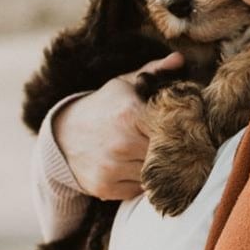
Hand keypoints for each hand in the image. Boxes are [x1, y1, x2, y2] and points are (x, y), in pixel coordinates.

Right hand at [53, 52, 184, 199]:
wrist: (62, 135)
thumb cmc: (102, 107)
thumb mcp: (124, 85)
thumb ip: (154, 71)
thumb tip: (179, 59)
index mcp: (130, 114)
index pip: (172, 129)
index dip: (181, 131)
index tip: (186, 130)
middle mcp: (121, 143)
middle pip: (167, 155)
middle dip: (172, 151)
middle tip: (175, 146)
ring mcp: (112, 168)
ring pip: (154, 174)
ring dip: (156, 167)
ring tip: (150, 154)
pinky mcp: (105, 188)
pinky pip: (139, 190)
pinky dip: (141, 182)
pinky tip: (133, 167)